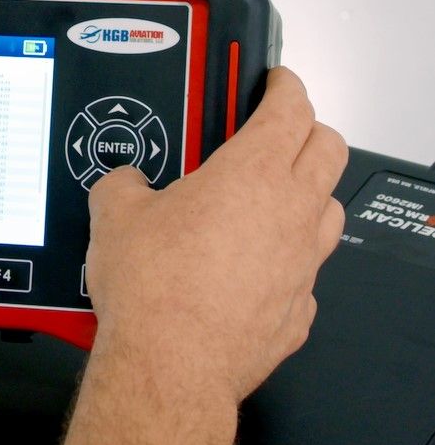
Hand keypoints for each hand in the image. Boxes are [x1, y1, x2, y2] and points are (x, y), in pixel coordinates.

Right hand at [85, 67, 346, 405]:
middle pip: (329, 148)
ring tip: (271, 195)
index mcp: (253, 173)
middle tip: (279, 128)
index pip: (291, 108)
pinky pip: (306, 271)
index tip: (276, 82)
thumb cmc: (155, 290)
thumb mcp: (114, 213)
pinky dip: (287, 258)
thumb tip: (125, 183)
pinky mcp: (298, 309)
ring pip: (330, 208)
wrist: (171, 363)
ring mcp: (303, 263)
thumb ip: (125, 182)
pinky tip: (253, 264)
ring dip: (308, 191)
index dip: (284, 86)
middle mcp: (292, 213)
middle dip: (308, 128)